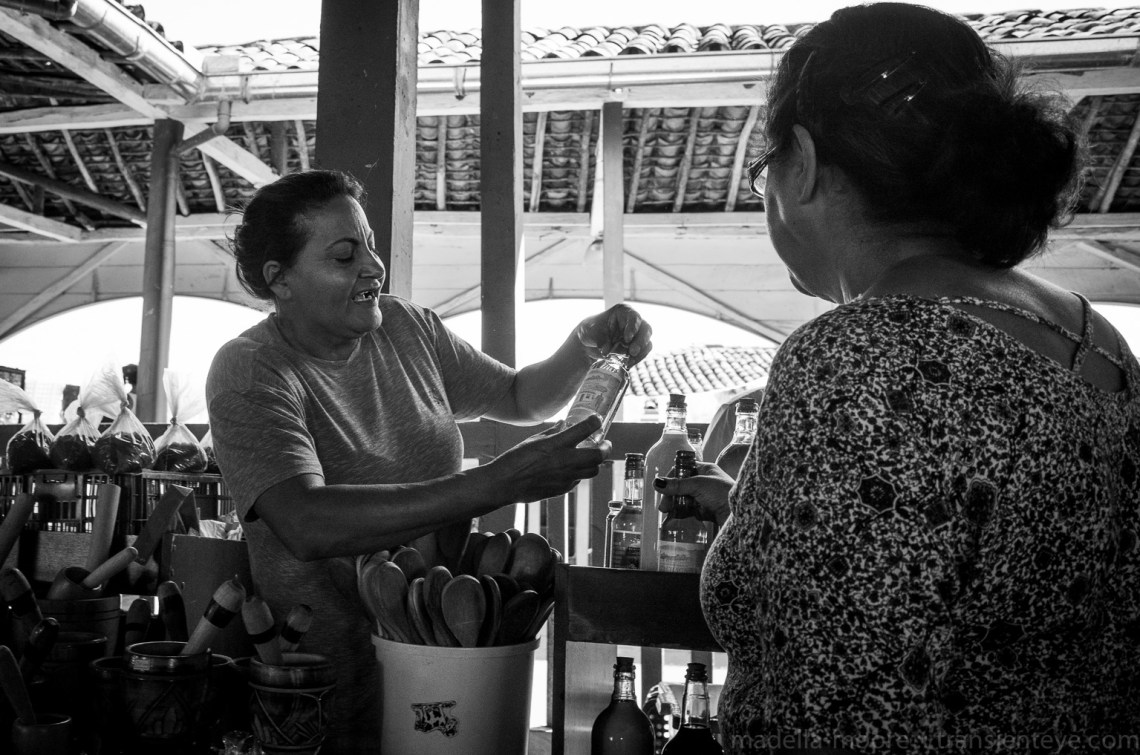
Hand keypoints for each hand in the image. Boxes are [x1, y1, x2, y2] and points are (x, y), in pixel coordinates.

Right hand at [484, 415, 608, 503]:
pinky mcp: (562, 489)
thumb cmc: (515, 459)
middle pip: (598, 455)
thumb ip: (553, 432)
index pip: (585, 429)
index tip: (597, 420)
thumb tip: (563, 424)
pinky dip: (580, 474)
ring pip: (593, 471)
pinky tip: (574, 469)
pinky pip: (578, 481)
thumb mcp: (534, 440)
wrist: (505, 483)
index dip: (595, 422)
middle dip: (606, 448)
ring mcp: (565, 477)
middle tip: (605, 444)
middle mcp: (565, 461)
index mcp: (557, 444)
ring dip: (596, 463)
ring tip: (592, 457)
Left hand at [576, 304, 652, 365]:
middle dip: (640, 342)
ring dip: (640, 353)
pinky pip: (642, 354)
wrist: (590, 343)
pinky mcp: (636, 348)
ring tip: (628, 362)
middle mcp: (634, 322)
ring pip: (647, 343)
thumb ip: (600, 340)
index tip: (627, 338)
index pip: (634, 317)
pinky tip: (627, 365)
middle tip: (632, 352)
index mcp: (623, 312)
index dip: (633, 327)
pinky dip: (636, 360)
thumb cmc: (591, 330)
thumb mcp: (590, 331)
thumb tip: (607, 351)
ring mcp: (637, 336)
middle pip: (646, 329)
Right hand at [654, 461, 734, 526]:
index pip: (683, 469)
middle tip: (664, 505)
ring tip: (667, 512)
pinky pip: (689, 510)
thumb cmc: (723, 493)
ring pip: (684, 498)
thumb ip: (677, 484)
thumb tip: (657, 483)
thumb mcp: (698, 485)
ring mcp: (705, 497)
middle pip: (681, 485)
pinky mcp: (705, 510)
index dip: (671, 477)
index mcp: (705, 470)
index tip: (662, 486)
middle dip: (671, 494)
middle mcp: (705, 482)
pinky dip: (680, 513)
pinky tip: (674, 517)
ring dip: (674, 504)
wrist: (738, 515)